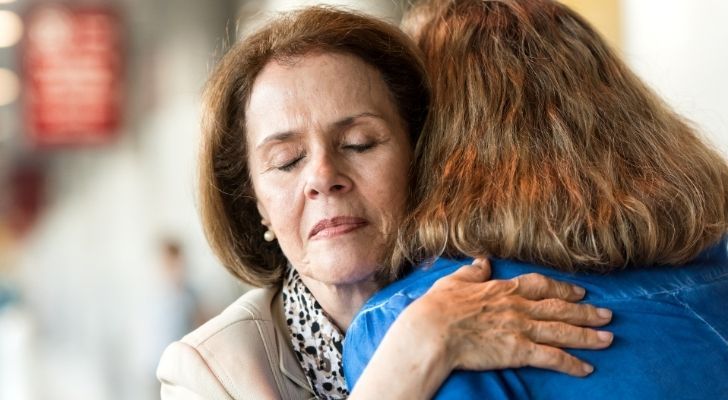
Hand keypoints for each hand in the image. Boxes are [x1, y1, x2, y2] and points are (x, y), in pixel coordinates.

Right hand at [403, 258, 612, 376]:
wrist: (433, 331)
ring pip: (563, 331)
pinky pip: (552, 358)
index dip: (563, 289)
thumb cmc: (438, 307)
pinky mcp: (518, 351)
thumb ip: (473, 272)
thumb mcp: (455, 281)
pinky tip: (587, 369)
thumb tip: (483, 261)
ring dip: (588, 336)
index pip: (541, 286)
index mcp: (504, 289)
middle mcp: (518, 307)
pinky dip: (571, 364)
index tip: (579, 292)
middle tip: (608, 315)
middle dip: (586, 312)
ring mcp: (520, 329)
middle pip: (560, 308)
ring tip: (608, 338)